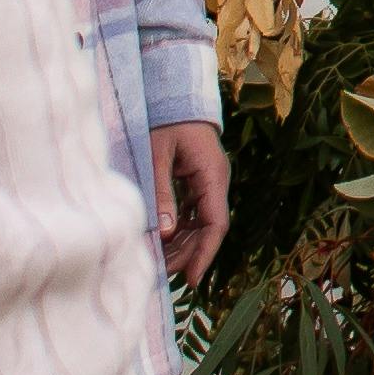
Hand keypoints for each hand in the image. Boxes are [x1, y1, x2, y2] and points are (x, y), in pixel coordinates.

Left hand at [152, 120, 230, 284]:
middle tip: (162, 275)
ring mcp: (206, 182)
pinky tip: (159, 242)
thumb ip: (161, 193)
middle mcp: (214, 182)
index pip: (215, 224)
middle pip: (207, 228)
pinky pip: (190, 213)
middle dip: (187, 254)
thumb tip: (163, 233)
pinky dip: (176, 230)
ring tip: (157, 263)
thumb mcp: (158, 156)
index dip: (204, 254)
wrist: (174, 95)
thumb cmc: (165, 122)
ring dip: (181, 244)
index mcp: (212, 175)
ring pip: (198, 223)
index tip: (190, 280)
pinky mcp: (195, 182)